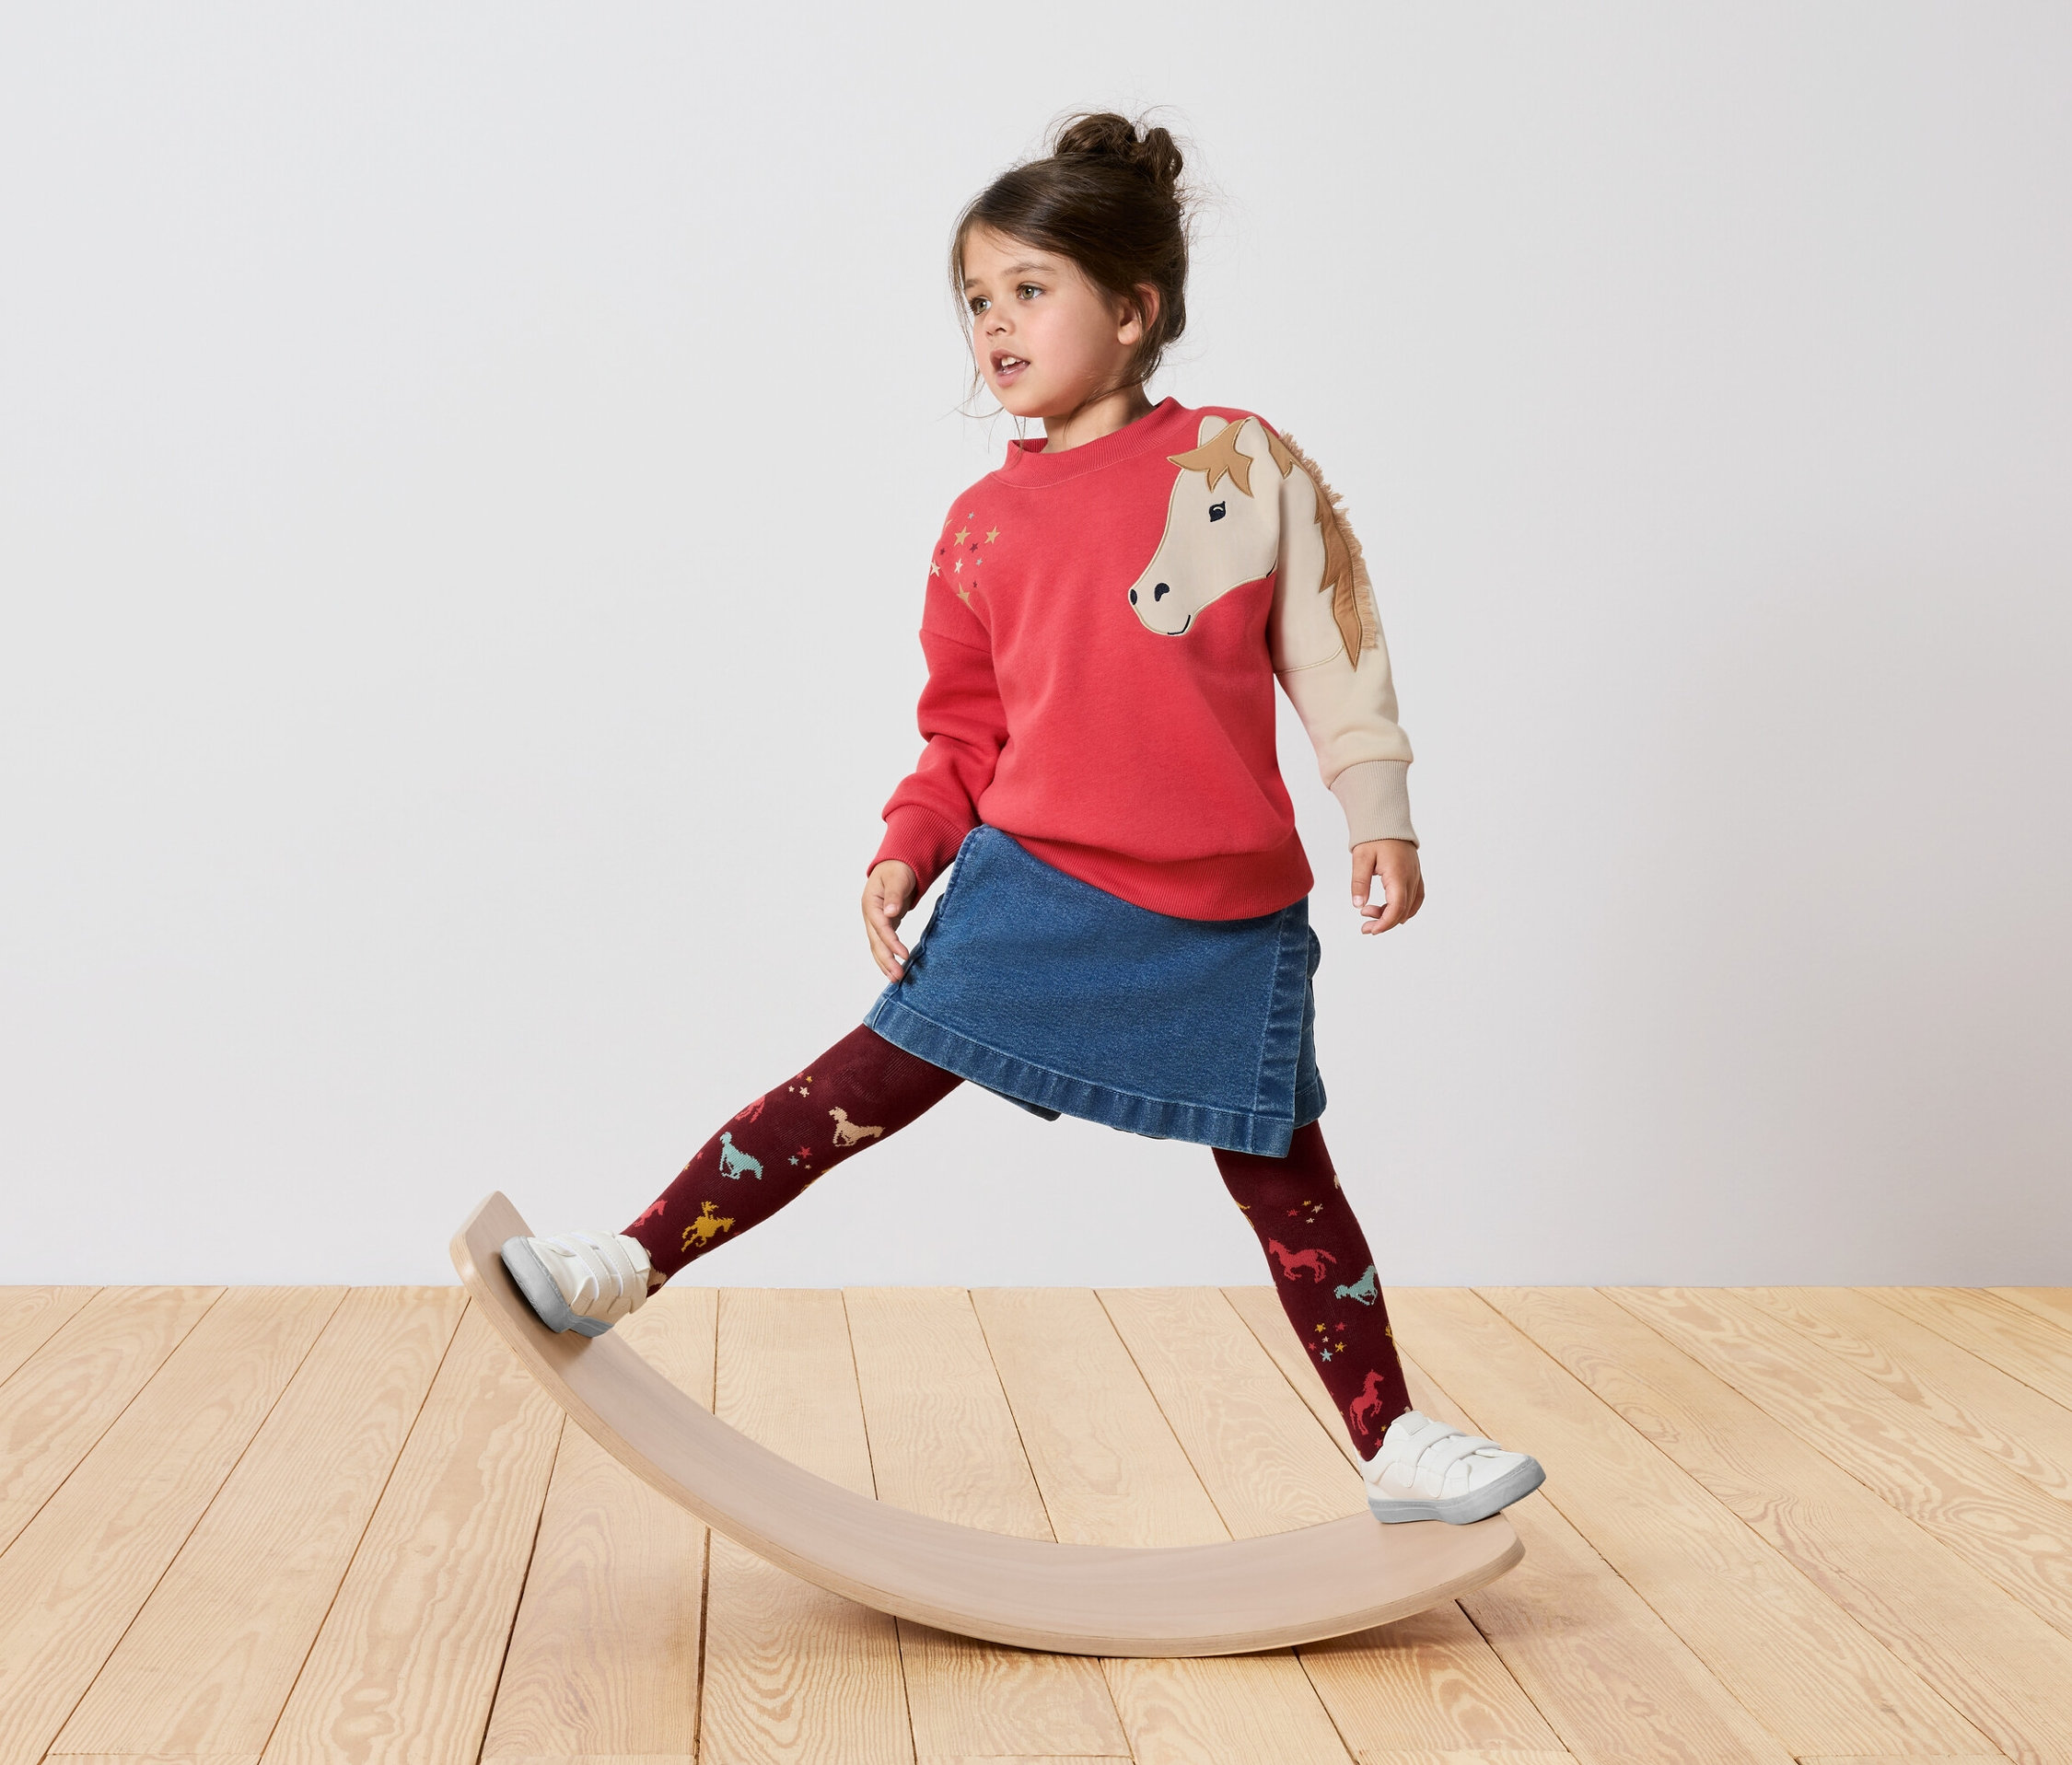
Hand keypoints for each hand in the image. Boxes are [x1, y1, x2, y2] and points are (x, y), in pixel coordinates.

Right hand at [863, 860, 918, 978]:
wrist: (896, 865)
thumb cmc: (897, 870)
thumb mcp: (897, 878)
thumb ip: (894, 894)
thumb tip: (890, 912)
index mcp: (871, 903)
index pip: (880, 927)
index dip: (891, 942)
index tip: (903, 955)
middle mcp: (870, 916)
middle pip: (876, 942)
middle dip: (886, 960)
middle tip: (898, 976)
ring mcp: (875, 922)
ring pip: (877, 947)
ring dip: (885, 963)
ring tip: (896, 979)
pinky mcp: (883, 926)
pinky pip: (883, 945)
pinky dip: (888, 957)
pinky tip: (893, 970)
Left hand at [1352, 839, 1422, 934]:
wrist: (1388, 821)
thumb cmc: (1374, 837)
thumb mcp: (1361, 858)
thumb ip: (1359, 883)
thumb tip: (1358, 905)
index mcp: (1398, 874)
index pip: (1397, 907)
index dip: (1385, 922)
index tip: (1371, 930)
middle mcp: (1411, 877)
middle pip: (1403, 910)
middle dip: (1384, 922)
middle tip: (1364, 924)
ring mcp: (1416, 877)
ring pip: (1410, 906)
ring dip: (1393, 916)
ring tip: (1371, 912)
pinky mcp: (1415, 876)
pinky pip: (1416, 898)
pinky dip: (1405, 909)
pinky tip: (1390, 911)